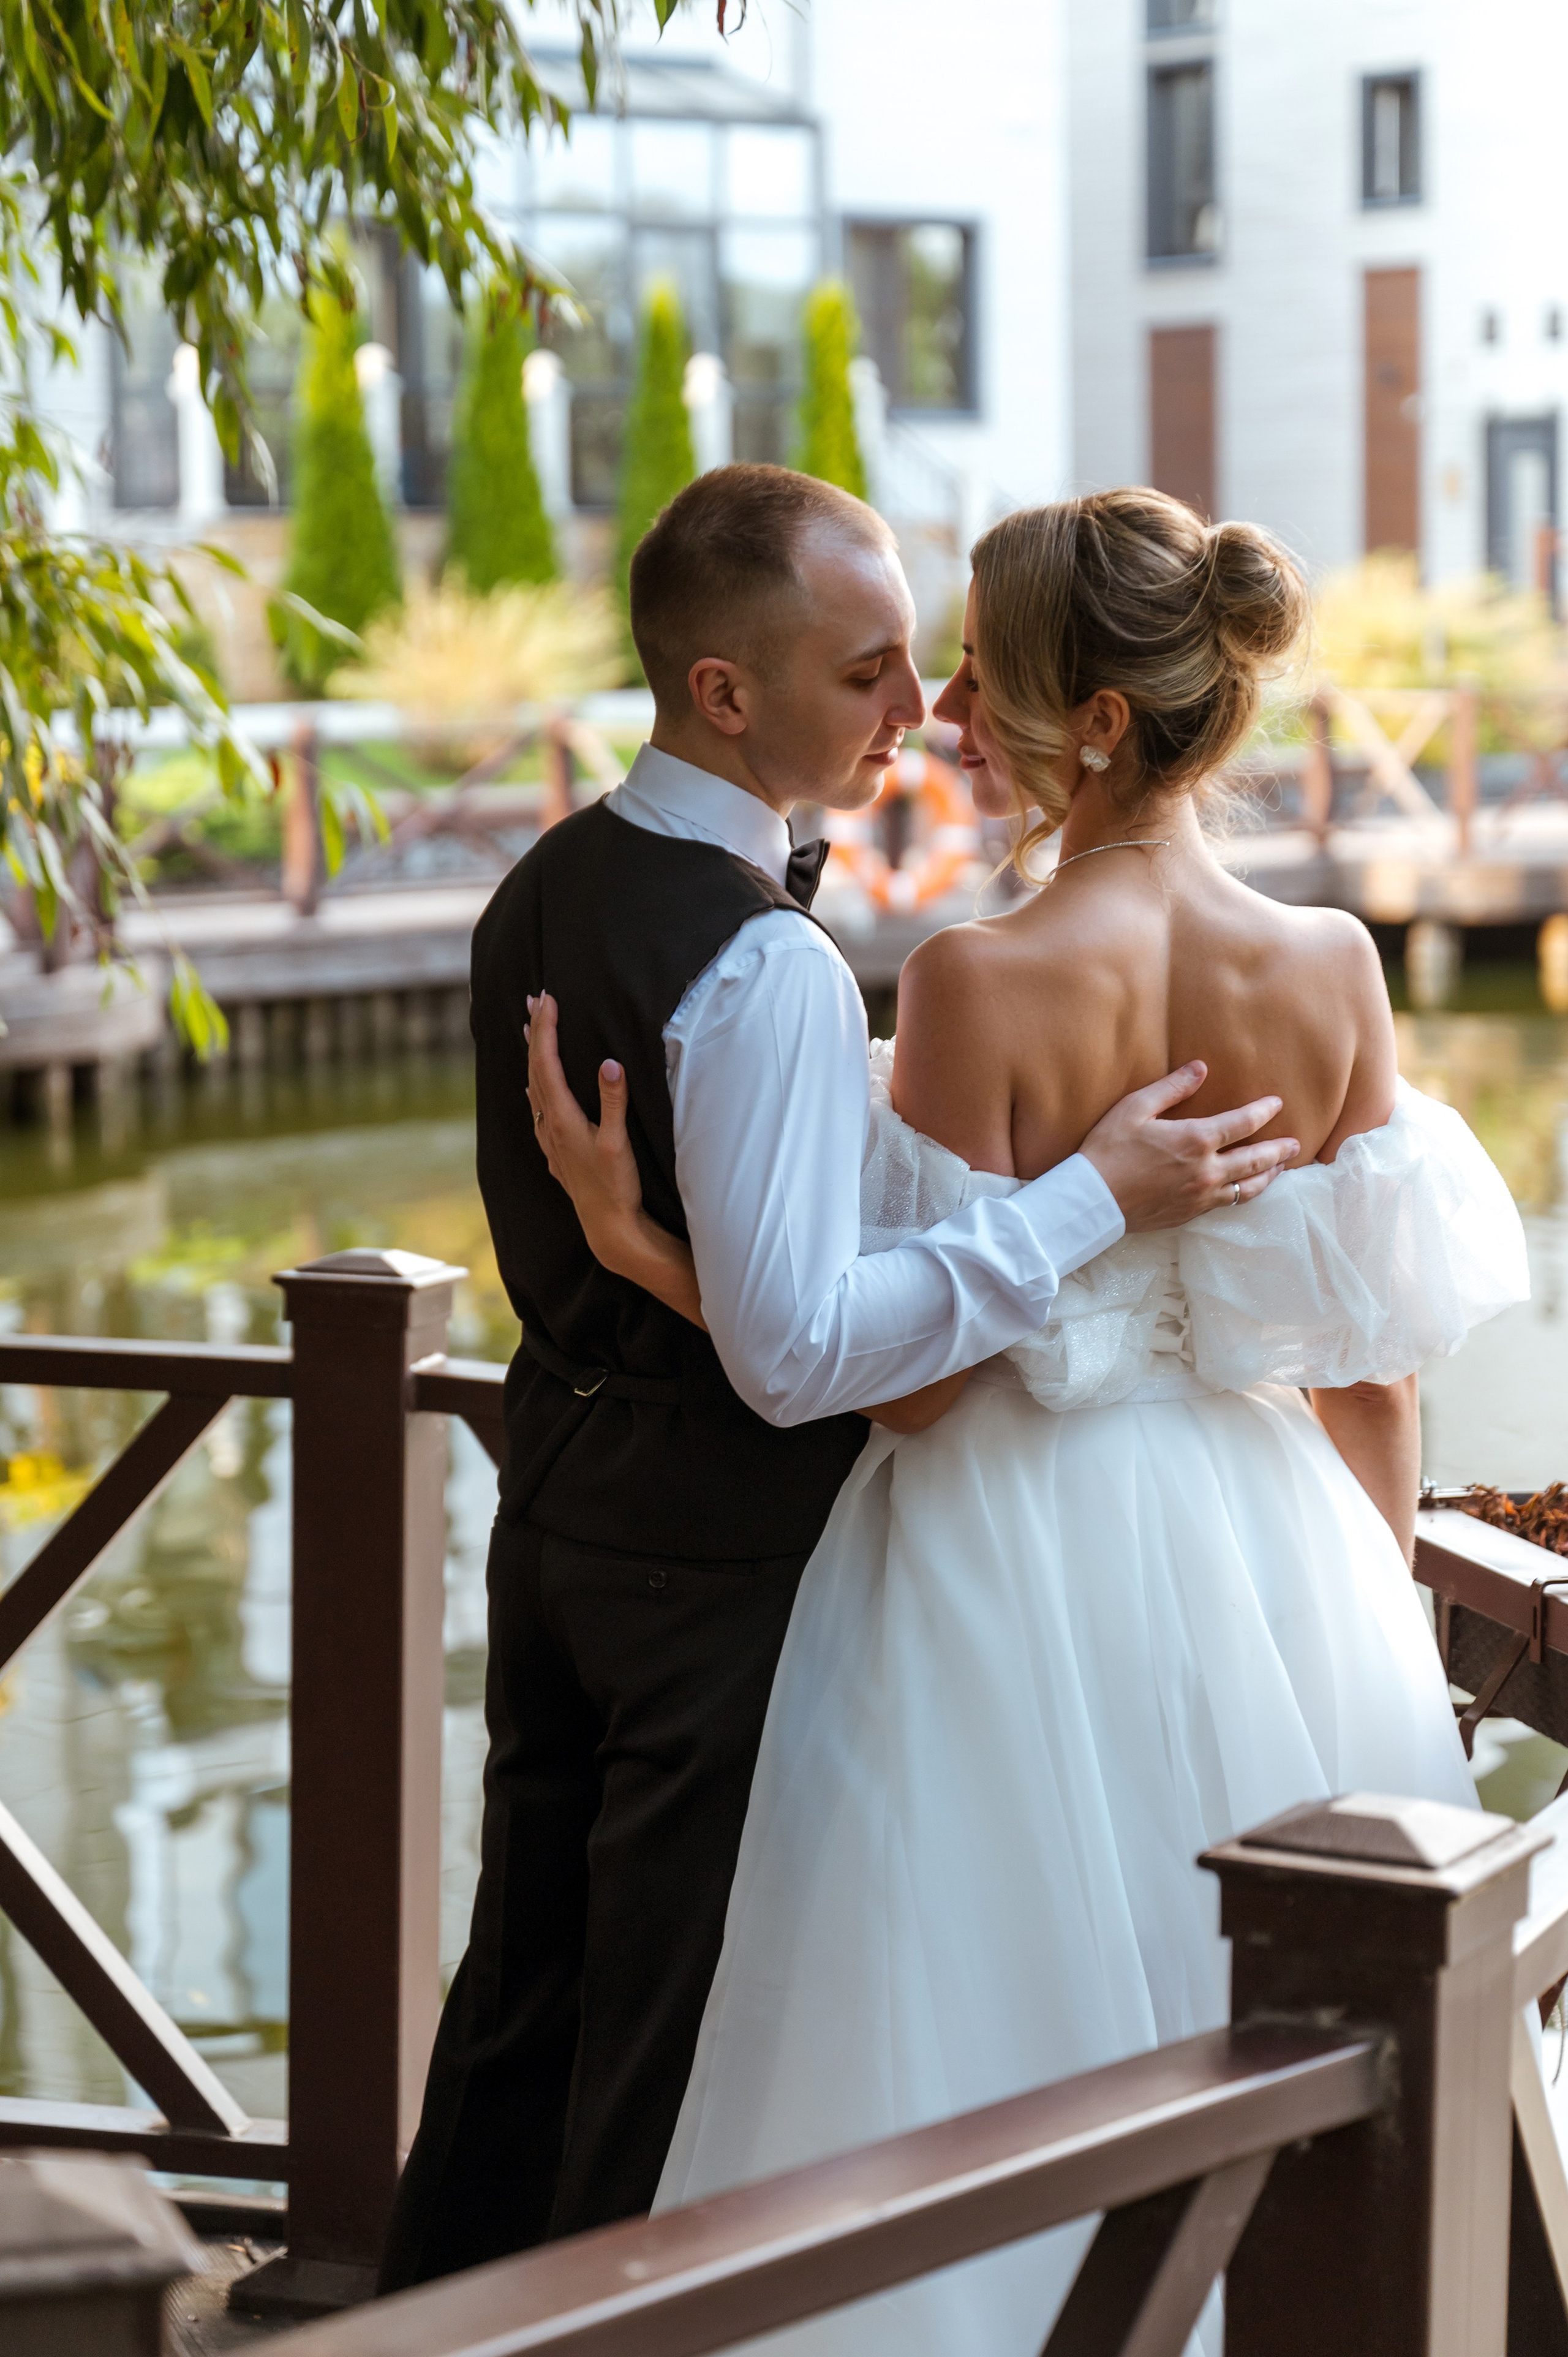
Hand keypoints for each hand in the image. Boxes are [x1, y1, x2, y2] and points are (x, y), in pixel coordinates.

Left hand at [525, 992, 643, 1265]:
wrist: (608, 1227)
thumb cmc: (615, 1187)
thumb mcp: (618, 1143)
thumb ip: (614, 1102)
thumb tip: (608, 1064)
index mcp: (561, 1118)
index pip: (547, 1062)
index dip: (546, 1029)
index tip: (547, 999)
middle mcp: (549, 1125)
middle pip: (535, 1068)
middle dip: (535, 1032)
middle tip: (533, 1000)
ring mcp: (549, 1138)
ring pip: (534, 1086)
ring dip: (533, 1055)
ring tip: (529, 1030)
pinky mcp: (556, 1149)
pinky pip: (538, 1107)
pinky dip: (536, 1084)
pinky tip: (534, 1085)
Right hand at [1081, 1061, 1298, 1231]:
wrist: (1092, 1201)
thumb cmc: (1108, 1150)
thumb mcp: (1135, 1108)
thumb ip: (1172, 1087)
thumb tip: (1200, 1068)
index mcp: (1195, 1139)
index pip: (1242, 1123)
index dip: (1263, 1111)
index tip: (1276, 1104)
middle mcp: (1207, 1170)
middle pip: (1256, 1159)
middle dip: (1278, 1150)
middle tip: (1295, 1144)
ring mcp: (1201, 1195)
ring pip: (1248, 1187)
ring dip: (1269, 1176)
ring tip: (1280, 1169)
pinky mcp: (1191, 1213)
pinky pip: (1229, 1203)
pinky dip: (1245, 1194)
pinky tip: (1247, 1189)